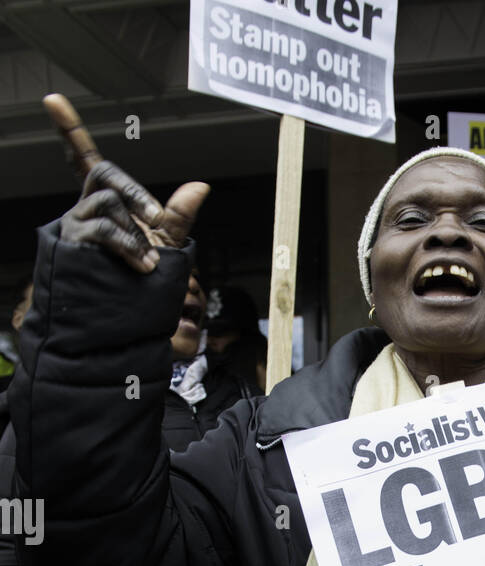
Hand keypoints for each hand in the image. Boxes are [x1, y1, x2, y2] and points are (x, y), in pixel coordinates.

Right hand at [45, 94, 209, 273]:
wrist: (125, 316)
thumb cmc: (138, 282)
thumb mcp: (165, 244)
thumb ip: (179, 215)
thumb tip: (201, 187)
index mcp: (103, 202)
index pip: (84, 158)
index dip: (70, 130)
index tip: (53, 100)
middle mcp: (84, 208)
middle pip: (103, 173)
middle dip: (135, 193)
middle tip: (156, 220)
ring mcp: (75, 224)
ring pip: (109, 204)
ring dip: (136, 233)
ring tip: (149, 263)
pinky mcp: (74, 244)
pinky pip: (104, 229)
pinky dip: (129, 245)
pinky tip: (141, 266)